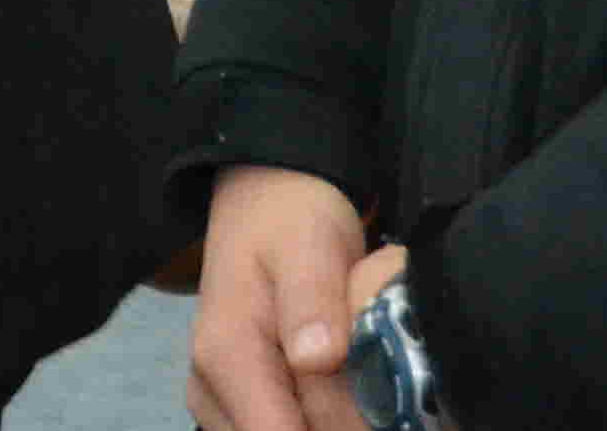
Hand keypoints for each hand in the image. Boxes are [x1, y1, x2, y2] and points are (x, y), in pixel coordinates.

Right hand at [187, 167, 379, 430]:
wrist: (264, 199)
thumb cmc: (289, 218)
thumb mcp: (308, 242)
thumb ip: (312, 298)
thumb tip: (317, 359)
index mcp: (227, 354)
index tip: (388, 413)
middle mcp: (212, 390)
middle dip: (345, 425)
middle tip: (394, 398)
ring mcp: (219, 403)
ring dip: (337, 422)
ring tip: (376, 389)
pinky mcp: (237, 407)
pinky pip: (287, 430)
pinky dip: (325, 420)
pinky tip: (354, 393)